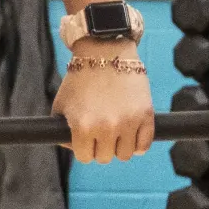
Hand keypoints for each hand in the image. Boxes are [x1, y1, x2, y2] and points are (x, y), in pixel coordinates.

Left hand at [55, 48, 153, 164]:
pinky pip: (144, 145)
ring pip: (125, 155)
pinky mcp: (146, 115)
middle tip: (100, 131)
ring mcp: (128, 122)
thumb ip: (62, 130)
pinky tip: (131, 134)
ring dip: (119, 146)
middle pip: (105, 158)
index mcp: (83, 126)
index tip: (86, 138)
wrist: (105, 50)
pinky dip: (138, 144)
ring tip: (116, 132)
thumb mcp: (62, 104)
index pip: (84, 157)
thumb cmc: (80, 78)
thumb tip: (72, 148)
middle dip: (100, 146)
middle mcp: (106, 127)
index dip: (84, 148)